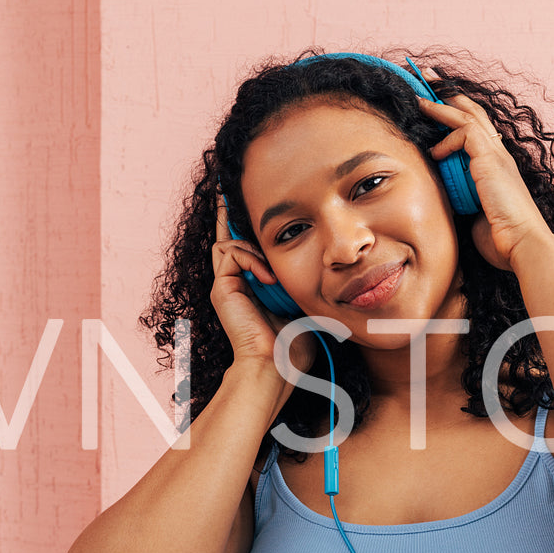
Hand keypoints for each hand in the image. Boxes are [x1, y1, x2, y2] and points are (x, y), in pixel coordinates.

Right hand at [208, 201, 315, 376]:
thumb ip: (306, 280)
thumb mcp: (307, 302)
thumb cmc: (294, 345)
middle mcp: (237, 282)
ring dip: (253, 246)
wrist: (276, 366)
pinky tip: (267, 277)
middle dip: (232, 211)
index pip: (248, 245)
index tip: (255, 199)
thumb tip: (331, 261)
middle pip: (231, 235)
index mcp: (255, 285)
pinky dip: (250, 258)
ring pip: (229, 241)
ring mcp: (227, 284)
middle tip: (229, 186)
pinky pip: (229, 252)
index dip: (249, 223)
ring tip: (272, 271)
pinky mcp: (222, 287)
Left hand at [414, 67, 553, 272]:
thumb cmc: (500, 236)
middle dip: (449, 94)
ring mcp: (497, 155)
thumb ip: (460, 195)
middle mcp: (498, 155)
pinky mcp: (491, 159)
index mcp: (496, 166)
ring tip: (420, 99)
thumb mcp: (473, 211)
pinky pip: (465, 133)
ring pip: (468, 117)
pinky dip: (447, 140)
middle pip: (474, 112)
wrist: (521, 243)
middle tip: (428, 77)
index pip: (476, 129)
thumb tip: (442, 193)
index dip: (457, 113)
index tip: (436, 103)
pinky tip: (436, 153)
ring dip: (442, 106)